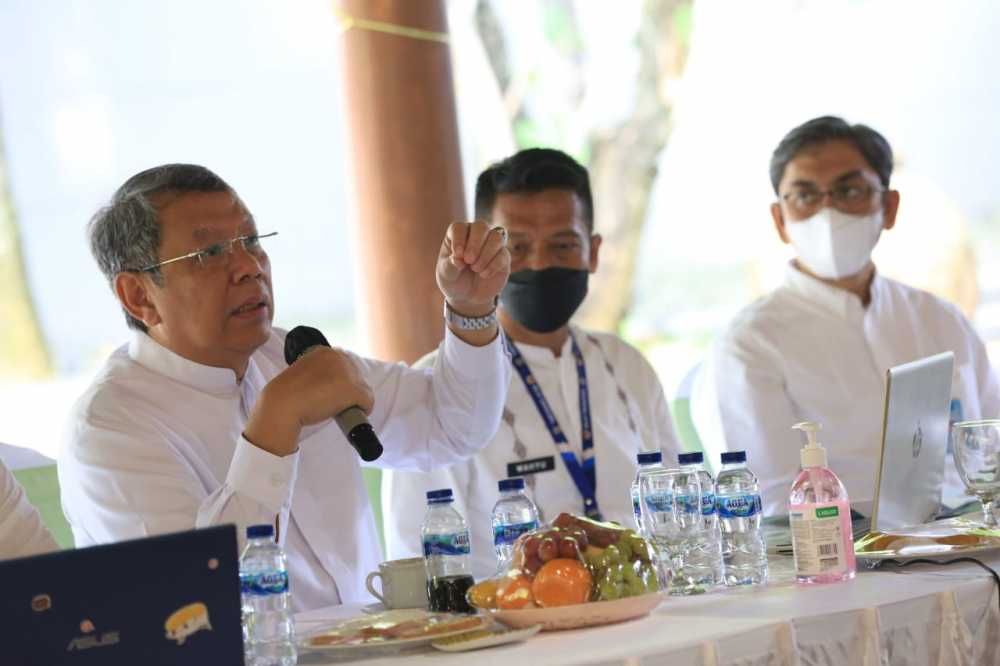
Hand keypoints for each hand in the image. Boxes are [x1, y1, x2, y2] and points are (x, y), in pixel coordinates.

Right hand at [244, 347, 373, 455]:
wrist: (282, 405)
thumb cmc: (287, 394)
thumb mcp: (302, 373)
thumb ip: (316, 372)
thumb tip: (328, 384)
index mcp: (324, 351)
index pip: (344, 366)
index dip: (339, 381)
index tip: (329, 392)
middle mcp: (338, 357)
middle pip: (355, 376)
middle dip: (348, 390)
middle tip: (332, 403)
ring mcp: (347, 373)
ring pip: (362, 389)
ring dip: (354, 400)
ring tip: (338, 409)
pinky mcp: (353, 390)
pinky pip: (368, 400)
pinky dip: (364, 409)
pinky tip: (354, 414)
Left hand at [436, 221, 510, 315]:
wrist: (468, 297)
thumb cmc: (453, 280)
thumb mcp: (446, 275)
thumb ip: (450, 265)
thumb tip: (457, 259)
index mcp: (458, 235)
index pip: (459, 228)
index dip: (459, 239)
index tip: (457, 255)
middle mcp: (475, 235)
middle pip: (481, 226)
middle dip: (475, 243)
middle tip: (469, 260)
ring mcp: (491, 244)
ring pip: (496, 236)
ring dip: (486, 253)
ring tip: (476, 269)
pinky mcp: (503, 256)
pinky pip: (503, 254)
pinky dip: (493, 265)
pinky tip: (484, 275)